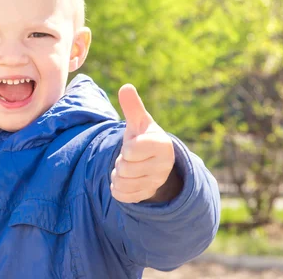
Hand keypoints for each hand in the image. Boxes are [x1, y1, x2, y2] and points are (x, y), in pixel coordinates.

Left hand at [110, 84, 178, 202]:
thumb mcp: (139, 122)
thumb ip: (132, 106)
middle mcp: (164, 167)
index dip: (127, 147)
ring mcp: (156, 183)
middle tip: (131, 156)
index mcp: (163, 146)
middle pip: (125, 167)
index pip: (131, 150)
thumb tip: (126, 87)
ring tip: (129, 166)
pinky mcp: (146, 196)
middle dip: (121, 161)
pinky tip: (127, 179)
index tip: (134, 145)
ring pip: (122, 182)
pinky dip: (118, 187)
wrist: (153, 161)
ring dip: (118, 174)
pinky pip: (121, 195)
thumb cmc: (144, 137)